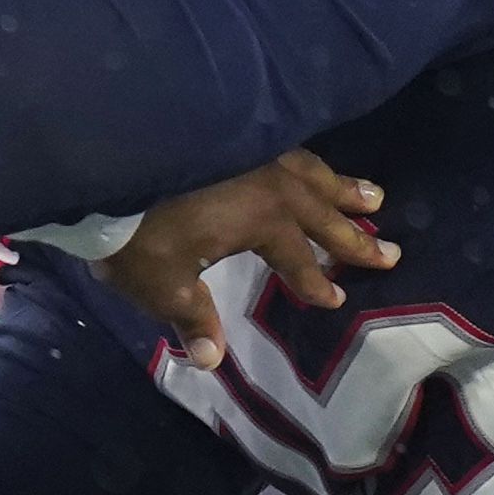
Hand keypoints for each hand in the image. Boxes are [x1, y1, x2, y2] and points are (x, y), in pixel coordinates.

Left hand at [96, 150, 396, 367]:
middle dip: (355, 234)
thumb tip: (210, 360)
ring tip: (374, 196)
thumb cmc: (134, 231)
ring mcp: (250, 152)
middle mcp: (266, 182)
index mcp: (260, 220)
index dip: (316, 281)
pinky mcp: (229, 134)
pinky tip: (307, 164)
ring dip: (341, 187)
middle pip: (321, 211)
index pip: (299, 259)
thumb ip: (191, 317)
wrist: (101, 159)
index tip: (336, 298)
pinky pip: (285, 148)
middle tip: (392, 250)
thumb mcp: (161, 284)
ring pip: (309, 171)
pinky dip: (306, 161)